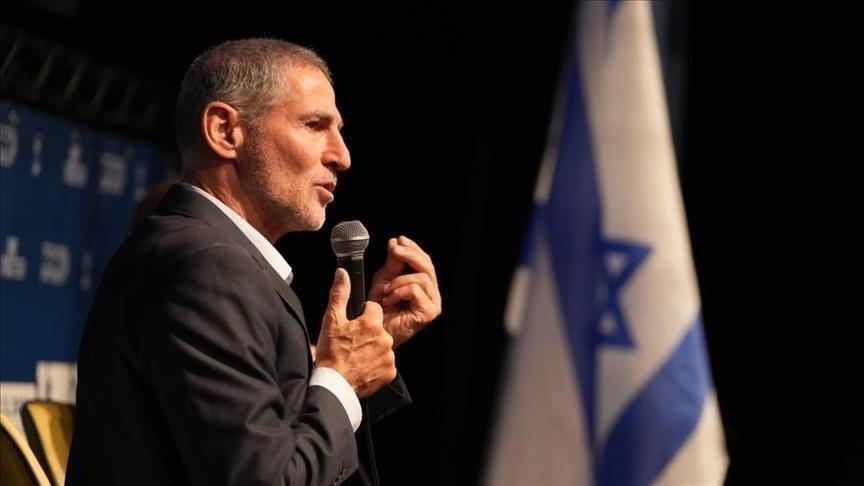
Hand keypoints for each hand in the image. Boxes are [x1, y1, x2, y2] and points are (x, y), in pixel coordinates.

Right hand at [315, 268, 396, 397]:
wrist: (333, 384)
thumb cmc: (331, 354)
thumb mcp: (331, 320)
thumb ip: (339, 294)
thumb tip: (342, 274)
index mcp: (372, 323)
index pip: (374, 309)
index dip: (363, 316)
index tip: (354, 326)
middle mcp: (384, 338)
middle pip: (380, 327)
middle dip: (369, 333)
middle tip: (353, 343)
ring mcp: (389, 356)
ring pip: (383, 345)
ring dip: (373, 348)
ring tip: (357, 356)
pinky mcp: (390, 371)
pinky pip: (386, 363)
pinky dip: (377, 364)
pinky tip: (363, 366)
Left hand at [368, 236, 441, 347]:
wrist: (374, 333)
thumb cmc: (378, 310)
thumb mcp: (384, 280)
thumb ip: (393, 263)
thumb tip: (396, 242)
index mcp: (424, 285)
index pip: (424, 261)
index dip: (413, 248)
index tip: (399, 239)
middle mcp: (432, 294)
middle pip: (427, 266)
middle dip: (410, 255)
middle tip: (395, 250)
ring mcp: (433, 304)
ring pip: (421, 277)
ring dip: (398, 281)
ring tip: (385, 291)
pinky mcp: (428, 313)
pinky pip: (416, 290)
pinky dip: (399, 291)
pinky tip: (388, 300)